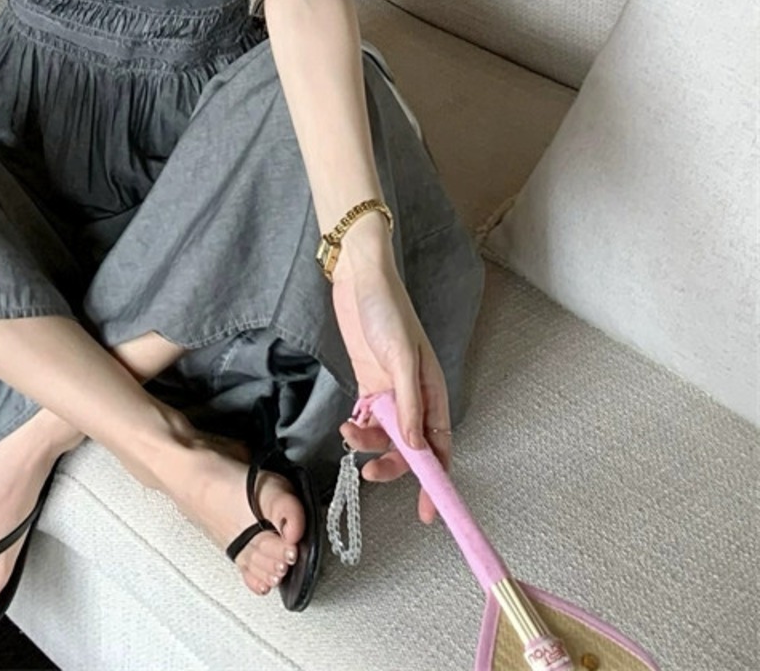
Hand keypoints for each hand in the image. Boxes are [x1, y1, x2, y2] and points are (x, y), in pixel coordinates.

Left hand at [329, 244, 453, 525]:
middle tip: (371, 475)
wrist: (360, 277)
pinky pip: (367, 418)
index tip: (429, 512)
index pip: (440, 447)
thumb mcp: (401, 356)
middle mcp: (413, 396)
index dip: (437, 481)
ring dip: (368, 444)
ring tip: (349, 433)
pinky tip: (347, 424)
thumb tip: (413, 445)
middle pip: (410, 448)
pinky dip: (358, 428)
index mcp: (432, 391)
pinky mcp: (367, 382)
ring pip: (385, 436)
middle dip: (394, 466)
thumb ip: (407, 402)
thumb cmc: (388, 310)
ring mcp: (389, 391)